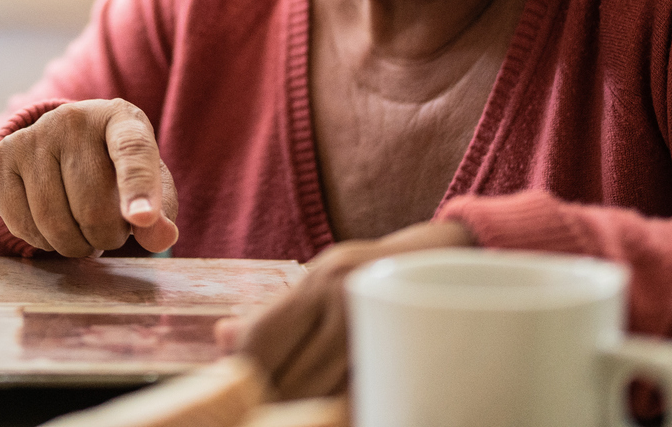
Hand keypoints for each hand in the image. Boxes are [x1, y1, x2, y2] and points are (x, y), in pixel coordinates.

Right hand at [0, 99, 179, 255]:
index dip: (138, 188)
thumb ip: (160, 209)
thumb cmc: (113, 166)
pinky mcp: (2, 158)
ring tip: (84, 232)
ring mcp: (33, 136)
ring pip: (54, 222)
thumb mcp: (147, 179)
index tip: (142, 219)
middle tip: (108, 231)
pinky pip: (22, 225)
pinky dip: (43, 242)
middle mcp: (73, 119)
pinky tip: (53, 227)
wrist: (61, 141)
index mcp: (120, 118)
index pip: (132, 150)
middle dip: (106, 237)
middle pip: (92, 206)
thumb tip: (160, 236)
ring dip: (74, 245)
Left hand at [219, 219, 472, 398]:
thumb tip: (221, 337)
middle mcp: (347, 296)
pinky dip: (342, 412)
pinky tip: (331, 416)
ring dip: (309, 415)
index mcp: (319, 279)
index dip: (246, 375)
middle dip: (277, 404)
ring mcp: (378, 324)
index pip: (263, 338)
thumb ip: (274, 314)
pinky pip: (363, 396)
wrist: (451, 260)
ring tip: (300, 418)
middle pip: (294, 374)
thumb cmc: (374, 278)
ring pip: (328, 393)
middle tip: (268, 416)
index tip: (241, 397)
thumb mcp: (322, 283)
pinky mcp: (405, 351)